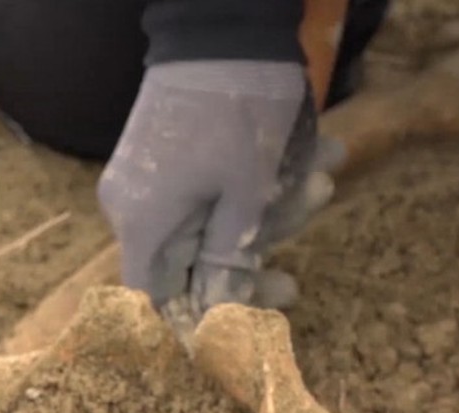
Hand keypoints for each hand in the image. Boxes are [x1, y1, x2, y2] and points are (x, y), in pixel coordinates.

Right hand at [97, 60, 342, 332]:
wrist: (224, 27)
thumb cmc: (238, 115)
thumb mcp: (246, 196)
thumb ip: (228, 263)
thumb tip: (217, 319)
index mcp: (143, 224)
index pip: (155, 301)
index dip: (193, 325)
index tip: (237, 334)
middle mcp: (134, 207)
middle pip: (189, 266)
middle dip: (254, 260)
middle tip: (296, 280)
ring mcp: (149, 179)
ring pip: (208, 225)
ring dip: (272, 212)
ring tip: (325, 178)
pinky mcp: (167, 156)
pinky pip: (209, 190)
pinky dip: (257, 184)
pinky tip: (314, 157)